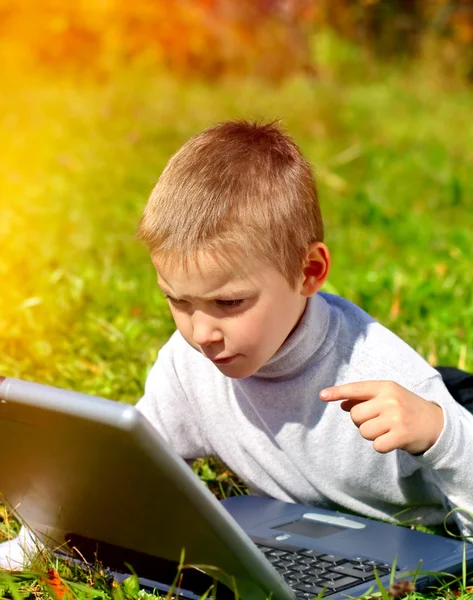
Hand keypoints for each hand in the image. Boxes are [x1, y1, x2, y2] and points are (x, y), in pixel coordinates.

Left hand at [319, 381, 443, 454]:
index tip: (321, 395)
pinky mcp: (401, 435)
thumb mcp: (388, 397)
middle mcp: (390, 400)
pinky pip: (376, 446)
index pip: (356, 388)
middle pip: (355, 415)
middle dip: (362, 421)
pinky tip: (393, 440)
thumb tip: (342, 404)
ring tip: (388, 430)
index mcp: (385, 387)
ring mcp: (396, 417)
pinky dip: (382, 446)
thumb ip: (365, 399)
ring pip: (364, 431)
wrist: (436, 424)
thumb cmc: (405, 408)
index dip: (337, 392)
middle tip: (378, 421)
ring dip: (372, 435)